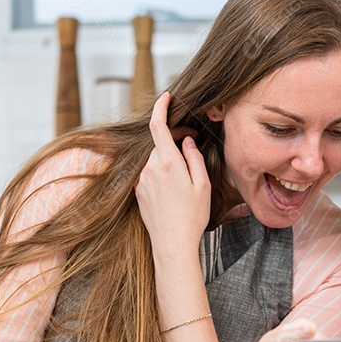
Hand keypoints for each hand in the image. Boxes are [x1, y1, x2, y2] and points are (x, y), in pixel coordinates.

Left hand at [135, 92, 210, 248]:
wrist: (172, 244)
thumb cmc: (191, 217)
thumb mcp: (202, 185)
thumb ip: (194, 158)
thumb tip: (188, 141)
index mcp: (167, 163)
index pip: (158, 126)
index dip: (161, 107)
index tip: (167, 97)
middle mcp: (150, 168)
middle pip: (159, 143)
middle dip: (174, 139)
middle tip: (192, 142)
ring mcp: (141, 180)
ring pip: (155, 158)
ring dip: (168, 159)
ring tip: (184, 175)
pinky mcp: (138, 191)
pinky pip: (150, 173)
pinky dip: (161, 172)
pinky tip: (174, 189)